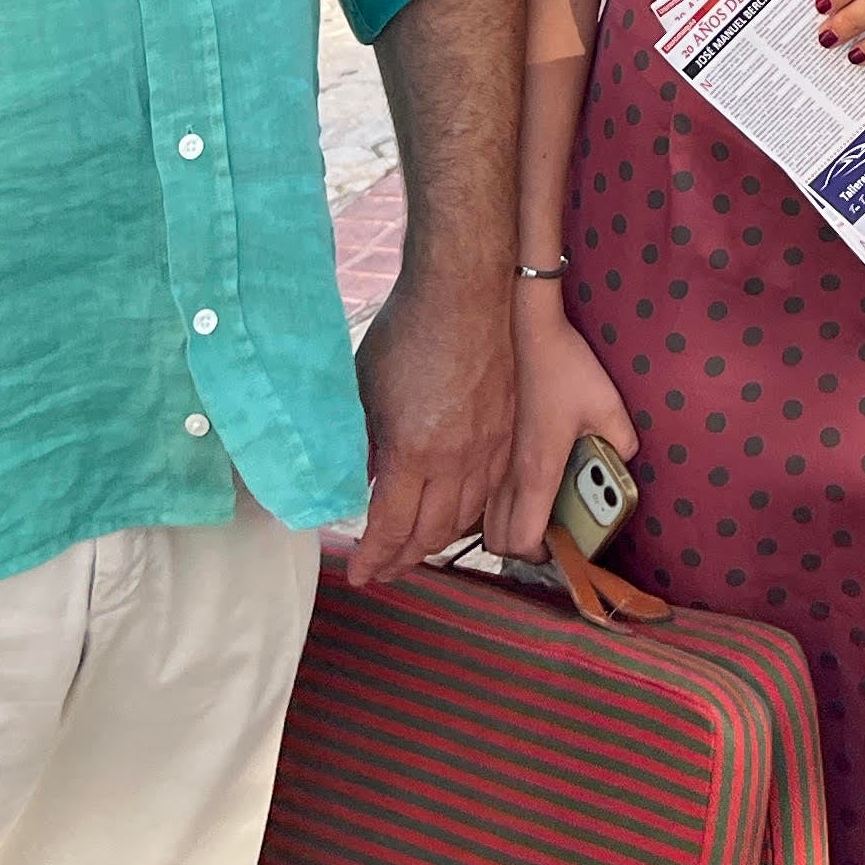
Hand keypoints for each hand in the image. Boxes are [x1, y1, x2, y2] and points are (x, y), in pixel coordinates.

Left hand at [349, 264, 521, 587]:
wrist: (466, 290)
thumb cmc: (407, 332)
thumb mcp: (364, 391)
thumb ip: (362, 443)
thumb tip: (357, 479)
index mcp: (411, 452)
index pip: (391, 528)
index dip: (373, 558)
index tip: (360, 574)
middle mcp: (455, 459)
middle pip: (430, 534)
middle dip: (402, 560)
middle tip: (383, 569)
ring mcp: (488, 446)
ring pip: (464, 517)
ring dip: (436, 541)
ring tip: (415, 549)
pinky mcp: (508, 431)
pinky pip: (489, 490)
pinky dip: (467, 512)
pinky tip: (452, 511)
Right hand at [494, 286, 636, 561]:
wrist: (529, 331)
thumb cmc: (566, 368)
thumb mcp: (609, 405)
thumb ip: (622, 442)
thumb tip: (624, 462)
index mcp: (537, 472)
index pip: (523, 539)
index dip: (542, 556)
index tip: (564, 549)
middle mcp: (509, 474)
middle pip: (497, 539)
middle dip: (522, 548)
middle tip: (553, 536)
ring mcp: (497, 461)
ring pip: (486, 518)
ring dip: (509, 526)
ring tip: (541, 515)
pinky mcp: (494, 446)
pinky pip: (488, 493)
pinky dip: (501, 504)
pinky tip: (529, 485)